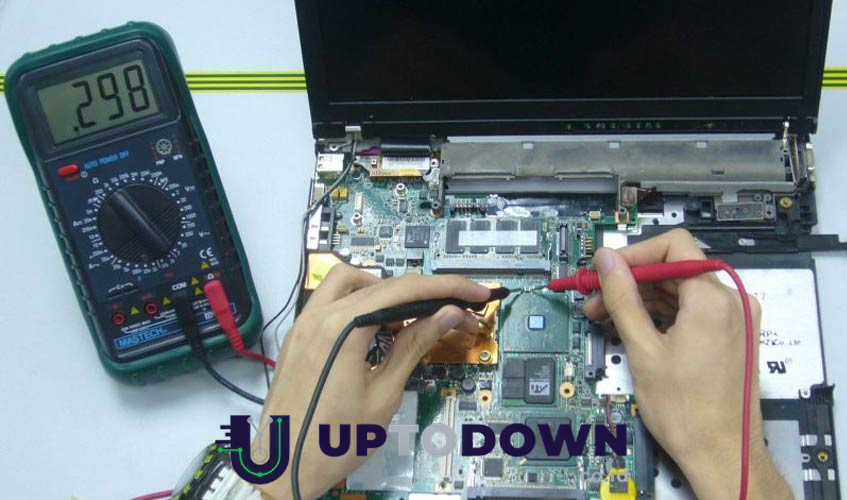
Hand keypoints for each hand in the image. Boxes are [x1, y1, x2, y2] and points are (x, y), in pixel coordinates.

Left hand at [255, 265, 489, 499]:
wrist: (281, 468)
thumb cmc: (331, 442)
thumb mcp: (383, 395)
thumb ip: (414, 346)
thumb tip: (447, 315)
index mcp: (341, 330)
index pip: (405, 290)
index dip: (447, 287)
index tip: (475, 293)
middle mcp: (318, 317)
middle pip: (383, 283)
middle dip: (426, 293)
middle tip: (457, 311)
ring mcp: (304, 325)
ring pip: (351, 282)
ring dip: (387, 290)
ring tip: (413, 318)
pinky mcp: (298, 336)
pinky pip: (332, 302)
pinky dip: (360, 302)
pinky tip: (379, 328)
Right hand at [584, 229, 790, 499]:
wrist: (721, 454)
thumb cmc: (688, 412)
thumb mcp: (643, 348)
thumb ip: (622, 297)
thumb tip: (607, 261)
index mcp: (714, 299)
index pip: (673, 245)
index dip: (634, 254)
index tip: (605, 270)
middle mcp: (732, 302)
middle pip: (673, 268)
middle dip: (631, 282)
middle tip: (596, 299)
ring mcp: (735, 319)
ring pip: (679, 291)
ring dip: (641, 300)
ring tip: (607, 320)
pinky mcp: (730, 336)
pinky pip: (691, 311)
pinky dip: (660, 316)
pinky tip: (633, 330)